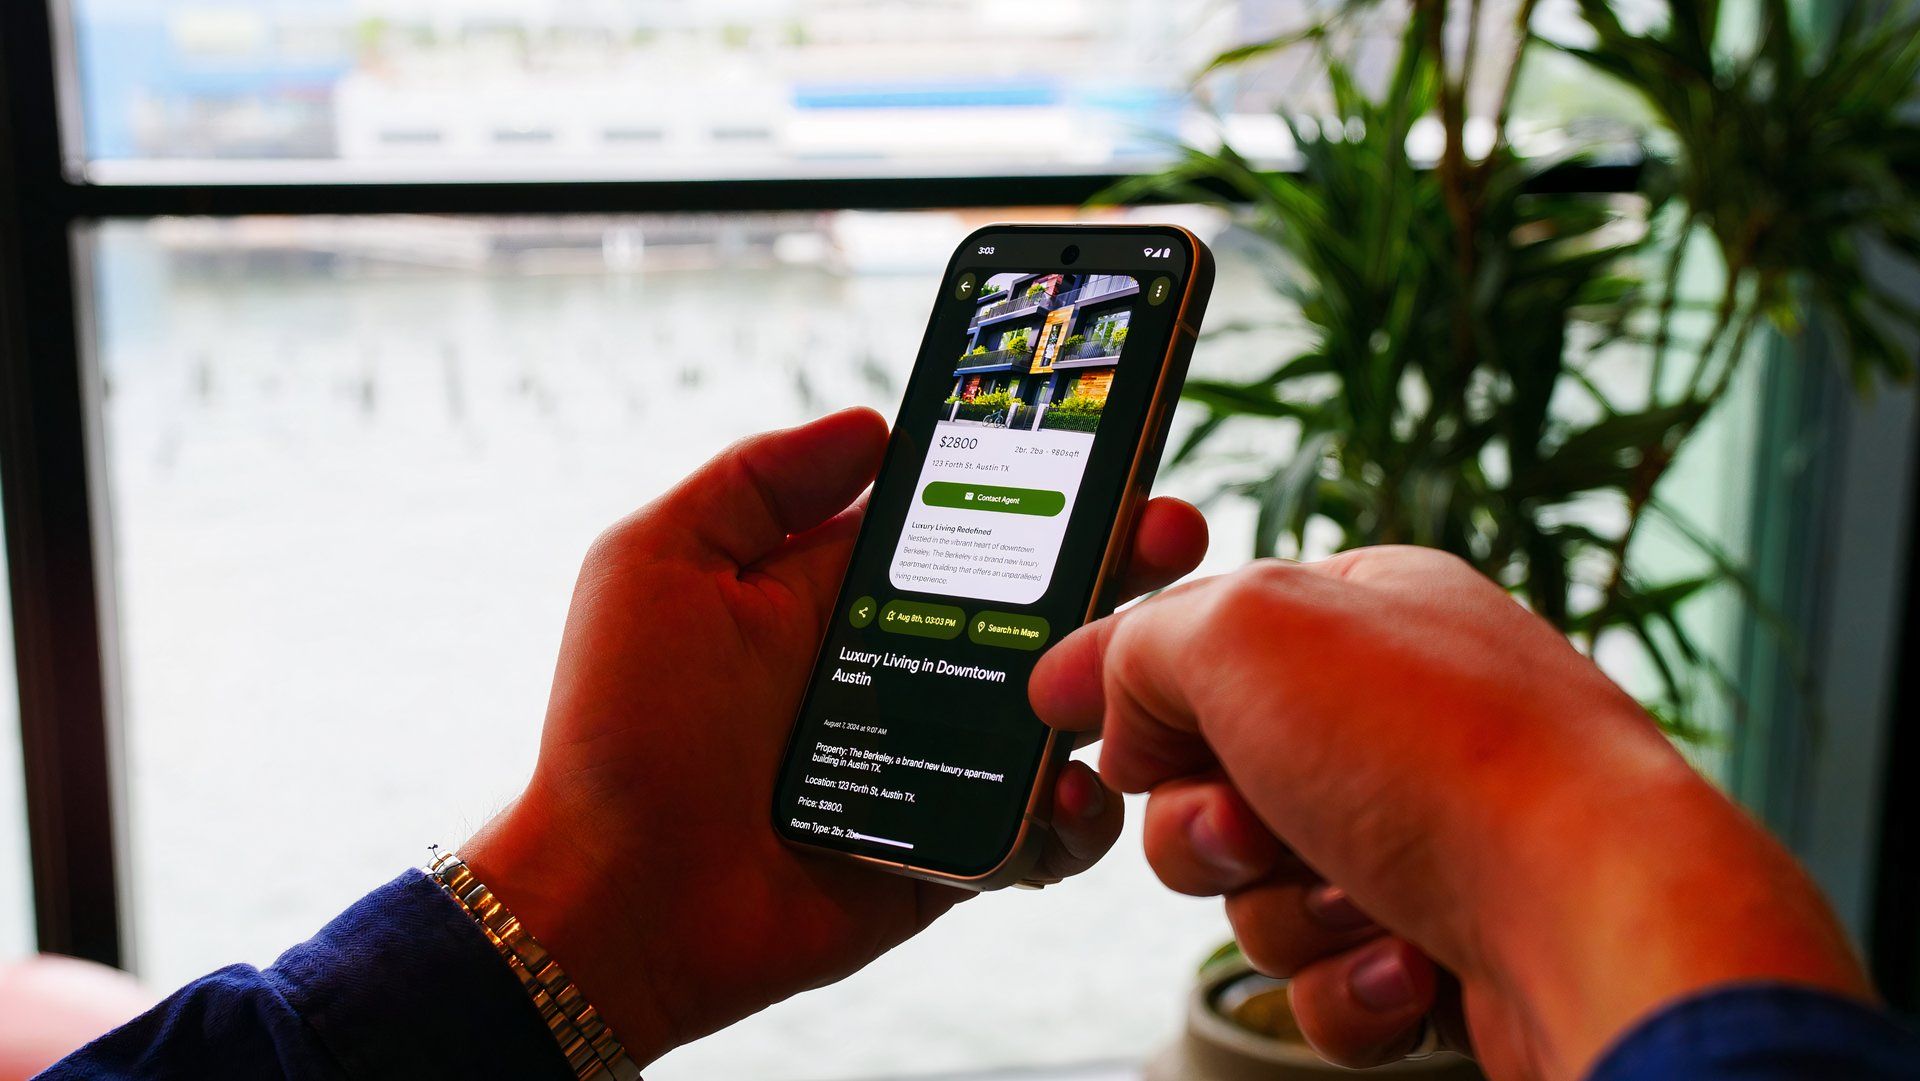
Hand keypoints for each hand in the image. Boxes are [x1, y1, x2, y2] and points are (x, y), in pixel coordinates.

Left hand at [462, 408, 1208, 1064]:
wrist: (619, 900)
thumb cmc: (620, 728)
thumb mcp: (658, 565)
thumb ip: (758, 482)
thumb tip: (875, 427)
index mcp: (845, 595)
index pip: (964, 524)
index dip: (1037, 484)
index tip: (1107, 444)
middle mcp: (905, 668)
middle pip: (1038, 607)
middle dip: (1117, 561)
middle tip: (1170, 532)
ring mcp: (938, 761)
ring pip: (1063, 712)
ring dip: (1117, 683)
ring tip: (1137, 665)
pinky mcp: (958, 851)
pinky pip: (1048, 829)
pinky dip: (1078, 814)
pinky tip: (1073, 789)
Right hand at [1030, 547, 1869, 1080]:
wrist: (1600, 924)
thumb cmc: (1444, 755)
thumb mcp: (1247, 631)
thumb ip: (1142, 641)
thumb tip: (1096, 692)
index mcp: (1365, 615)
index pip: (1207, 642)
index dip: (1143, 694)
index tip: (1098, 731)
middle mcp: (1401, 719)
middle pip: (1217, 785)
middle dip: (1211, 831)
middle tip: (1255, 832)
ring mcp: (1433, 837)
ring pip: (1267, 894)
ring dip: (1290, 913)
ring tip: (1365, 900)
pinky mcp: (1453, 944)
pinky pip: (1333, 981)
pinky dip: (1352, 984)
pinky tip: (1412, 962)